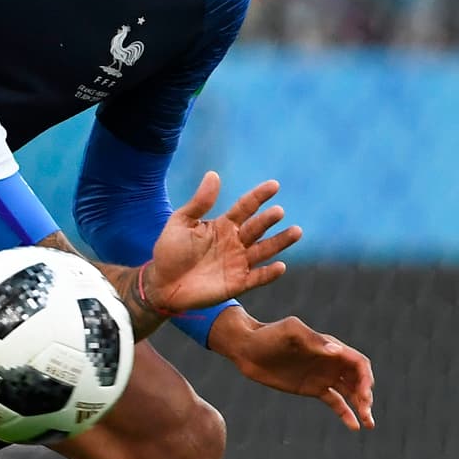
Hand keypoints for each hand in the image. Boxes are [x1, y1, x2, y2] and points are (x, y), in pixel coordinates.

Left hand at [144, 171, 299, 312]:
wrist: (162, 283)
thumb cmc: (170, 250)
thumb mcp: (181, 222)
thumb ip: (200, 202)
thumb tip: (213, 174)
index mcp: (222, 225)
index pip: (245, 207)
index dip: (259, 196)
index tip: (274, 185)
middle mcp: (234, 242)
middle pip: (256, 228)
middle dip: (268, 219)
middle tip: (278, 211)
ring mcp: (237, 263)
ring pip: (264, 250)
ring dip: (279, 242)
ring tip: (296, 231)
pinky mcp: (237, 283)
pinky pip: (257, 277)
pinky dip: (269, 273)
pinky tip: (280, 265)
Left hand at [211, 309, 375, 429]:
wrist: (247, 349)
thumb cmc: (268, 335)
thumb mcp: (290, 332)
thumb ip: (313, 340)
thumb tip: (336, 351)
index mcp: (329, 346)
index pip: (358, 362)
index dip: (365, 377)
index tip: (364, 393)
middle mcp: (330, 361)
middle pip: (358, 379)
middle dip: (366, 395)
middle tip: (365, 411)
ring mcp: (322, 375)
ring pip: (350, 392)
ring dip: (362, 406)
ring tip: (368, 423)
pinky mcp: (312, 388)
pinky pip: (335, 402)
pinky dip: (346, 413)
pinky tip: (354, 426)